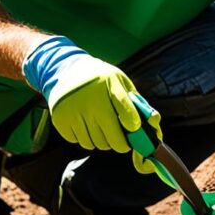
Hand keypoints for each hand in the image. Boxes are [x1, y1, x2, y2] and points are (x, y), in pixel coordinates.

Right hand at [23, 36, 159, 173]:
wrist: (66, 70)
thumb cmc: (100, 79)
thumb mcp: (119, 81)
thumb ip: (136, 101)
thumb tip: (153, 121)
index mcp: (110, 85)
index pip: (125, 109)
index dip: (132, 122)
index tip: (133, 128)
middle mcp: (92, 99)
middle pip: (112, 137)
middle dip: (120, 143)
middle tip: (120, 140)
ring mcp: (74, 110)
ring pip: (95, 144)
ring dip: (102, 141)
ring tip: (100, 128)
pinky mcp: (61, 119)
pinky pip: (79, 142)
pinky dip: (85, 138)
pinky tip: (85, 125)